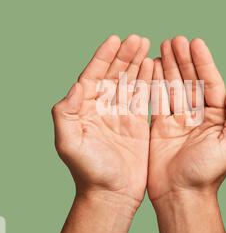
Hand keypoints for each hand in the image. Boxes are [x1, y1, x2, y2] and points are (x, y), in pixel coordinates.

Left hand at [52, 35, 152, 232]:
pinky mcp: (137, 123)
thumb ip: (66, 113)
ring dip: (137, 64)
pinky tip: (153, 67)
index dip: (103, 57)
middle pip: (114, 75)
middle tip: (138, 39)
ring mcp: (122, 115)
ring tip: (146, 46)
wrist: (111, 193)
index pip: (93, 75)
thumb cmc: (89, 171)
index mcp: (85, 109)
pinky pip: (143, 97)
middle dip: (124, 56)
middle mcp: (103, 108)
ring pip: (130, 82)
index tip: (115, 40)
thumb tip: (76, 85)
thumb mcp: (69, 142)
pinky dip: (148, 81)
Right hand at [148, 36, 225, 232]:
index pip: (210, 83)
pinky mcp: (160, 125)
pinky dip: (155, 83)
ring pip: (173, 86)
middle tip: (174, 40)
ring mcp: (177, 119)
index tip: (195, 43)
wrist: (180, 194)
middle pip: (190, 81)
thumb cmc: (206, 174)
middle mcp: (197, 115)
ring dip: (169, 66)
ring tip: (163, 46)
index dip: (203, 62)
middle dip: (183, 59)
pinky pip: (157, 99)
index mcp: (216, 118)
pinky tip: (152, 67)